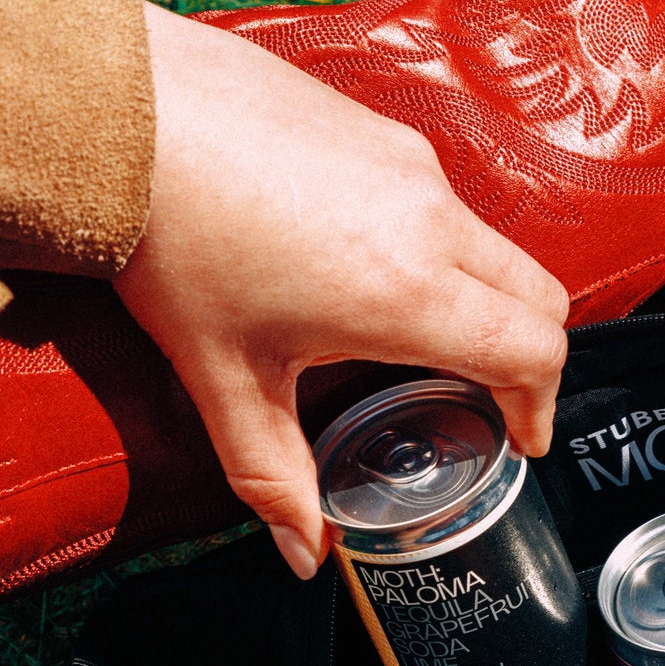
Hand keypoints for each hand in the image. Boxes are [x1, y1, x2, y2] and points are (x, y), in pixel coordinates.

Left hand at [113, 4, 568, 578]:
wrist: (122, 111)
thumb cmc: (171, 238)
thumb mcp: (221, 375)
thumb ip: (272, 474)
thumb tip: (303, 554)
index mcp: (407, 293)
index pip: (536, 352)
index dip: (541, 405)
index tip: (520, 437)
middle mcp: (431, 223)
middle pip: (541, 297)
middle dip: (532, 356)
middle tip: (494, 396)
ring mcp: (414, 168)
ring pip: (493, 246)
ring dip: (482, 296)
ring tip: (420, 331)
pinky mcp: (386, 132)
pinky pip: (444, 201)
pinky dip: (438, 246)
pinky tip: (368, 262)